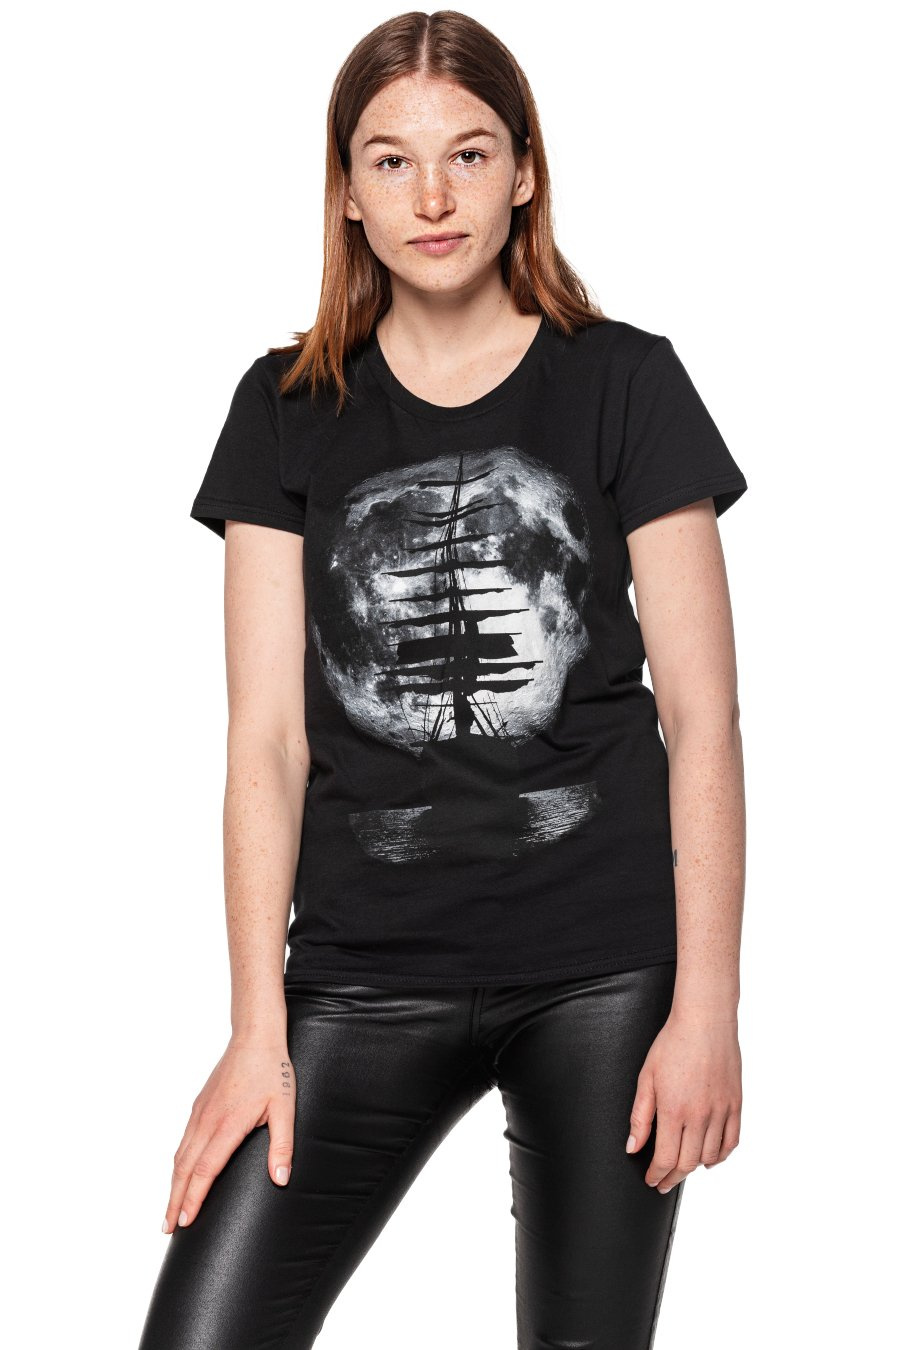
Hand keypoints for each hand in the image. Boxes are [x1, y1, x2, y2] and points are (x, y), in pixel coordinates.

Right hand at [162, 1038, 295, 1232]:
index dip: (193, 1198)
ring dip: (173, 1184)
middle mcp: (207, 1121)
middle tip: (168, 1228)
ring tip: (170, 1210)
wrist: (254, 1037)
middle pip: (184, 1168)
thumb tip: (280, 1179)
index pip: (204, 1170)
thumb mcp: (285, 1107)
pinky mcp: (199, 1106)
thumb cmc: (272, 1071)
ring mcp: (200, 1113)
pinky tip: (179, 1175)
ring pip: (180, 1155)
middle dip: (174, 1200)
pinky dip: (177, 1164)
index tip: (185, 1222)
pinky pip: (183, 1141)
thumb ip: (282, 1144)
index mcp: (227, 1124)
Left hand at [625, 1010, 741, 1192]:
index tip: (651, 1180)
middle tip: (664, 1182)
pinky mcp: (735, 1104)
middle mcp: (700, 1115)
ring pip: (710, 1156)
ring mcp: (721, 1111)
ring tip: (683, 1168)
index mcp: (674, 1109)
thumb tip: (633, 1147)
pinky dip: (720, 1155)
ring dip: (695, 1168)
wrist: (704, 1021)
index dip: (657, 1174)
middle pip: (688, 1163)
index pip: (666, 1158)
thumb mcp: (647, 1078)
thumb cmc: (672, 1044)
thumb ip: (640, 1116)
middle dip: (673, 1177)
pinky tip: (709, 1157)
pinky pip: (732, 1141)